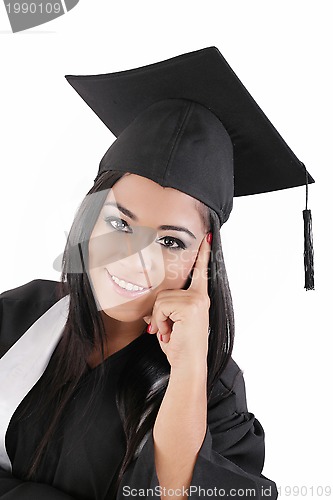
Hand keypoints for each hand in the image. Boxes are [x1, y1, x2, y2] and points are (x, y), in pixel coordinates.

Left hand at [143, 233, 211, 370]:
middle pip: (165, 291)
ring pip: (161, 299)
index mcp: (199, 298)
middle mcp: (201, 296)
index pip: (200, 272)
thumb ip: (165, 310)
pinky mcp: (190, 305)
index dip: (203, 254)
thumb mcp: (171, 324)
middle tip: (167, 331)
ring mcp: (197, 300)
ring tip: (170, 333)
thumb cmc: (180, 348)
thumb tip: (148, 314)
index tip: (207, 237)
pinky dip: (160, 322)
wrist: (188, 365)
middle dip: (159, 313)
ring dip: (159, 319)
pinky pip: (161, 306)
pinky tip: (169, 333)